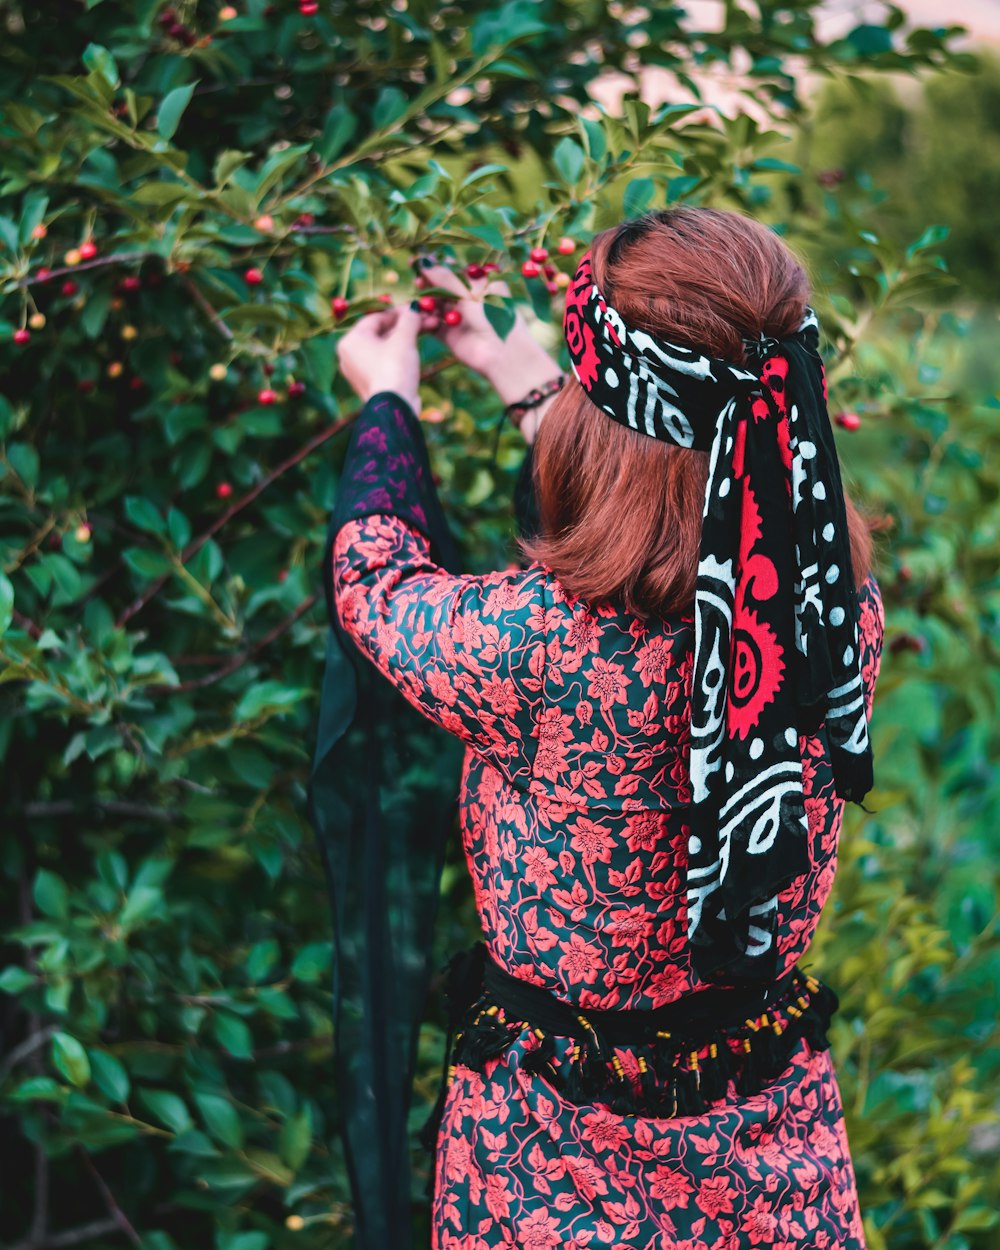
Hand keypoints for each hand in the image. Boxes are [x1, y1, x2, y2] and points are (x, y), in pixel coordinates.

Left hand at [336, 303, 426, 413]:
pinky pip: (386, 361)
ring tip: (427, 331)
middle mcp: (349, 355)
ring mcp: (359, 371)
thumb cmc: (395, 368)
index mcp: (351, 340)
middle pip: (381, 332)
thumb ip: (409, 319)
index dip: (399, 311)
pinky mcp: (371, 384)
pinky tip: (416, 349)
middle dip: (406, 326)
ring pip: (385, 347)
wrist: (395, 408)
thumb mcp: (404, 338)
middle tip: (426, 320)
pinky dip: (400, 354)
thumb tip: (413, 308)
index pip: (376, 317)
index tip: (417, 309)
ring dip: (406, 338)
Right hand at [418, 261, 563, 412]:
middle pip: (439, 287)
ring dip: (424, 302)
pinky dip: (424, 321)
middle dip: (426, 284)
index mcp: (477, 283)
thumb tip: (423, 261)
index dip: (435, 265)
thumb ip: (445, 277)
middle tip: (417, 282)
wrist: (502, 352)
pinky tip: (421, 318)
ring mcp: (457, 317)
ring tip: (418, 302)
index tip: (417, 261)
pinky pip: (431, 324)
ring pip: (433, 305)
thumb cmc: (493, 314)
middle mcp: (466, 299)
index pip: (452, 270)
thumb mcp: (469, 291)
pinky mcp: (448, 335)